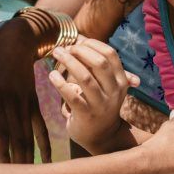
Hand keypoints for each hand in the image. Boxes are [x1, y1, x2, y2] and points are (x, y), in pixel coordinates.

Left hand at [0, 18, 48, 163]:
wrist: (21, 36)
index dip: (2, 150)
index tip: (2, 170)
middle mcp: (11, 101)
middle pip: (16, 137)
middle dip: (17, 161)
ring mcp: (24, 102)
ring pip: (28, 135)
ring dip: (29, 157)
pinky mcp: (33, 101)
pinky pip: (40, 126)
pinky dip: (44, 143)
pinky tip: (46, 160)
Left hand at [48, 36, 139, 150]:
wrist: (102, 136)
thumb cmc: (99, 103)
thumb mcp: (106, 85)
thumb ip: (96, 64)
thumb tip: (79, 38)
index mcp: (121, 80)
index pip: (110, 54)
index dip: (92, 44)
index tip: (76, 42)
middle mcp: (115, 91)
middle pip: (100, 62)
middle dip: (79, 51)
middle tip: (63, 48)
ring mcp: (102, 104)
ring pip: (86, 77)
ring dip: (69, 62)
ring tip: (56, 55)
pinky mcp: (87, 115)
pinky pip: (72, 96)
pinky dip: (60, 83)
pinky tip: (52, 76)